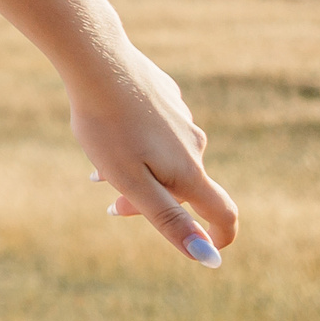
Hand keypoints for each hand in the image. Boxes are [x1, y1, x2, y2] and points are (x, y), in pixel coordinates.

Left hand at [70, 42, 237, 266]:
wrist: (98, 62)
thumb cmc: (108, 127)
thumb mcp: (132, 182)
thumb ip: (169, 220)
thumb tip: (208, 258)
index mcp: (189, 171)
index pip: (222, 213)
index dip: (219, 237)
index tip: (208, 251)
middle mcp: (194, 145)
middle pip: (183, 187)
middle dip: (151, 202)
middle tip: (109, 204)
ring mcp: (181, 117)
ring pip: (165, 157)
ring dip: (138, 170)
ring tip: (97, 164)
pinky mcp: (166, 96)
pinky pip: (155, 130)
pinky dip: (135, 141)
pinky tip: (108, 129)